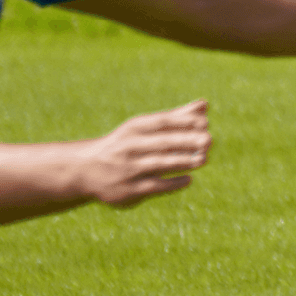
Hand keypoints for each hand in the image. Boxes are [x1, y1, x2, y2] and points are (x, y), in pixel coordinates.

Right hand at [76, 100, 210, 207]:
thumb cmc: (125, 145)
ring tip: (204, 159)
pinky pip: (155, 186)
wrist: (86, 170)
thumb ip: (175, 117)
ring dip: (184, 161)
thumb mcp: (144, 129)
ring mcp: (128, 169)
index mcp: (133, 129)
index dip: (184, 121)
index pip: (161, 122)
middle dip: (187, 141)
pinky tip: (189, 179)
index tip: (205, 121)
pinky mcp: (129, 190)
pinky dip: (173, 183)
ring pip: (160, 164)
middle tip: (209, 140)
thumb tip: (205, 105)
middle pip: (162, 143)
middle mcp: (129, 147)